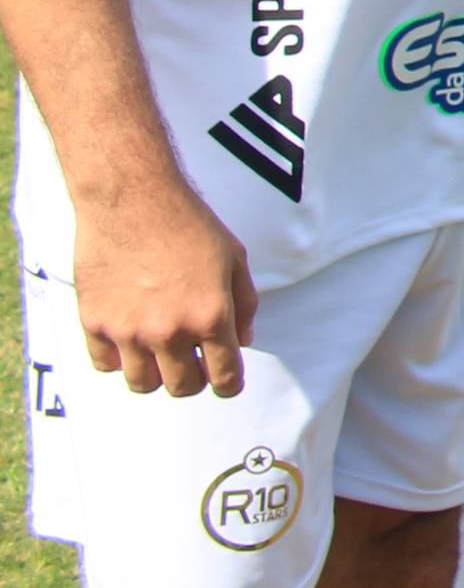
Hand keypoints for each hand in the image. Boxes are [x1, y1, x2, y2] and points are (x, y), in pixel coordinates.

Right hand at [74, 182, 256, 397]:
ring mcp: (128, 331)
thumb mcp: (234, 258)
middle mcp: (169, 331)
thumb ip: (244, 304)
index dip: (230, 384)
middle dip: (194, 380)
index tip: (227, 381)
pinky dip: (119, 358)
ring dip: (156, 373)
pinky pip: (106, 365)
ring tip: (161, 351)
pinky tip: (129, 337)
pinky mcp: (94, 323)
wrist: (132, 199)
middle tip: (195, 361)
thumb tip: (243, 341)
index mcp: (211, 316)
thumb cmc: (190, 224)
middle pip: (183, 388)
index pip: (225, 377)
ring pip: (142, 384)